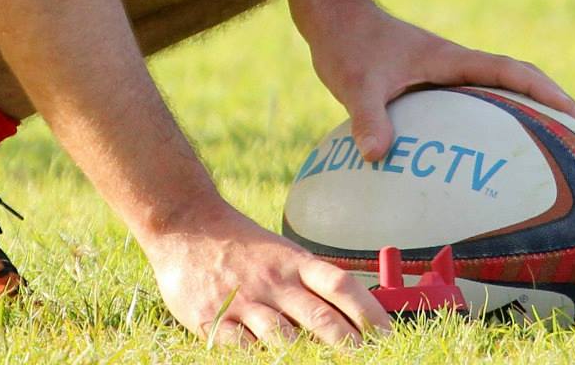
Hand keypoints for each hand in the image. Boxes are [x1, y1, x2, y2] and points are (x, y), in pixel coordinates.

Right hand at [143, 204, 389, 346]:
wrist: (185, 224)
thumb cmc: (240, 245)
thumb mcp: (280, 253)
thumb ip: (310, 281)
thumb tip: (353, 310)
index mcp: (294, 262)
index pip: (341, 284)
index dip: (368, 311)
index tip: (388, 334)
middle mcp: (274, 282)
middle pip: (320, 316)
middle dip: (348, 344)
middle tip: (369, 360)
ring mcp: (244, 302)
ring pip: (284, 338)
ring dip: (308, 359)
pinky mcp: (213, 321)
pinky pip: (242, 349)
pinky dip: (261, 360)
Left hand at [304, 0, 574, 160]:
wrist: (333, 15)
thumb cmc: (347, 43)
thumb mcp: (355, 83)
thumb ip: (368, 117)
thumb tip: (377, 155)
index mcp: (452, 60)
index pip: (512, 73)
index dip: (548, 94)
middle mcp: (457, 66)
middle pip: (520, 83)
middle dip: (555, 108)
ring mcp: (446, 74)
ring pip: (500, 95)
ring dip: (529, 116)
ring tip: (552, 156)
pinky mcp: (432, 83)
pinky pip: (473, 107)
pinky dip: (491, 126)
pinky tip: (482, 160)